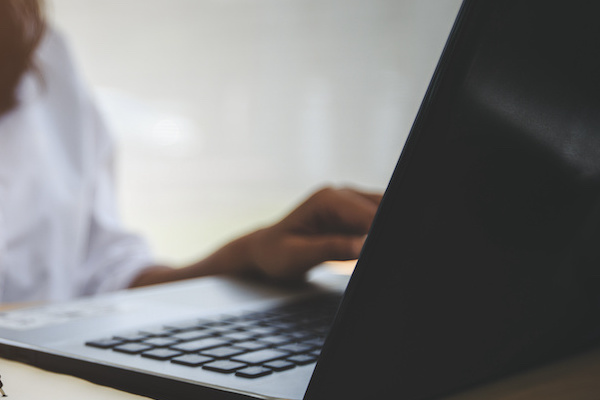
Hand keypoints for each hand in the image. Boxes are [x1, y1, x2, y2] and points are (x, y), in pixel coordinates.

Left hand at [245, 187, 381, 279]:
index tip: (389, 248)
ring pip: (384, 212)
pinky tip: (374, 250)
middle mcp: (340, 195)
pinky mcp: (354, 216)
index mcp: (326, 200)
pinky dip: (380, 235)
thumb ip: (330, 249)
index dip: (381, 230)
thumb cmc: (276, 254)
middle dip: (388, 229)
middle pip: (382, 208)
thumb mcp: (298, 256)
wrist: (266, 252)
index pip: (367, 213)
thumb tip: (361, 246)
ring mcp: (349, 203)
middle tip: (390, 255)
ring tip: (385, 254)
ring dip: (384, 232)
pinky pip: (378, 221)